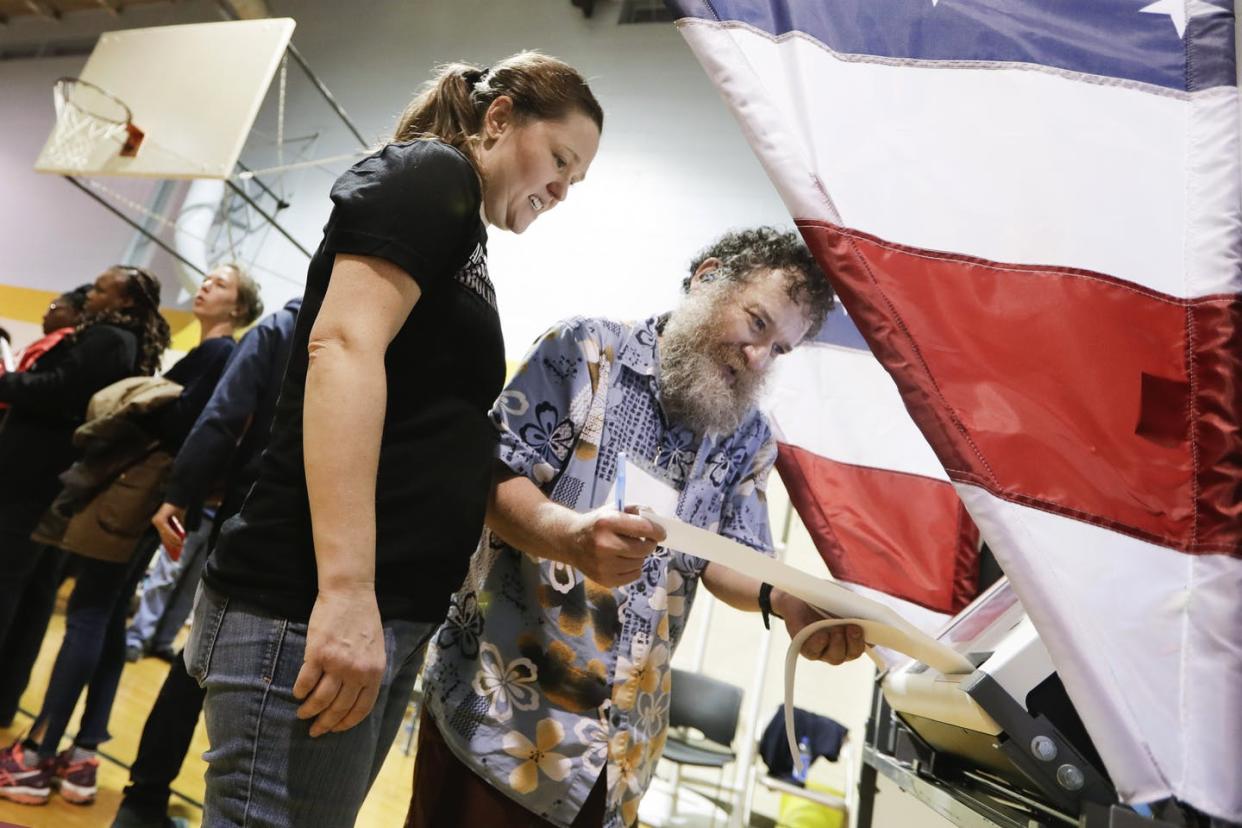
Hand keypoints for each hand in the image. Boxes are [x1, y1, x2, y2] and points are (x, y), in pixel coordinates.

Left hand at [151, 503, 186, 559]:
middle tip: (177, 551)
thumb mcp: (179, 522)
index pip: (163, 536)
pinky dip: (174, 536)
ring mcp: (157, 521)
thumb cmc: (178, 509)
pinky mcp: (160, 519)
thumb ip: (178, 530)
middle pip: (164, 537)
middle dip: (171, 545)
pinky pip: (167, 530)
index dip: (168, 545)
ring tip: (180, 546)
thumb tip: (180, 541)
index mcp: (159, 523)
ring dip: (174, 542)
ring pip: (166, 535)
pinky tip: (179, 540)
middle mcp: (156, 522)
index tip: (173, 552)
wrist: (178, 499)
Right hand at [293, 586, 385, 736]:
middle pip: (339, 708)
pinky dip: (300, 692)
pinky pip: (306, 682)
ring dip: (309, 710)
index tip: (336, 729)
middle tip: (315, 730)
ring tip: (302, 714)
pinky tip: (297, 694)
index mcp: (374, 672)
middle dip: (325, 723)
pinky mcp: (318, 654)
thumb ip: (369, 672)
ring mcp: (337, 664)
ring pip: (321, 699)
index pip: (361, 708)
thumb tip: (357, 695)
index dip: (347, 723)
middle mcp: (357, 672)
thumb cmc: (364, 619)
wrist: (350, 593)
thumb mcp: (376, 649)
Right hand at [561, 506, 665, 587]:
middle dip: (649, 544)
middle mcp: (604, 545)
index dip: (657, 531)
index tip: (661, 533)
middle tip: (645, 541)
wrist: (570, 542)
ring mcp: (604, 565)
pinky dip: (633, 568)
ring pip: (639, 563)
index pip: (642, 528)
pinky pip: (634, 575)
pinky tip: (623, 560)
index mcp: (607, 523)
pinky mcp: (605, 580)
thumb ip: (636, 511)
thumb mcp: (613, 509)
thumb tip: (658, 522)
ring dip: (639, 556)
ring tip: (628, 550)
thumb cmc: (596, 524)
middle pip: (643, 549)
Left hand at [773, 589, 866, 664]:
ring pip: (836, 657)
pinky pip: (813, 652)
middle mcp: (840, 646)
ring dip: (839, 644)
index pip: (868, 644)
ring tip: (837, 630)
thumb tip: (870, 610)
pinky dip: (819, 644)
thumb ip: (857, 603)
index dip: (872, 640)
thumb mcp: (843, 596)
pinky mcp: (805, 648)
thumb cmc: (824, 596)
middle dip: (855, 642)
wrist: (797, 594)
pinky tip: (822, 635)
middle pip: (852, 653)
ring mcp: (823, 650)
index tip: (875, 631)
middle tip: (854, 628)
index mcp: (853, 635)